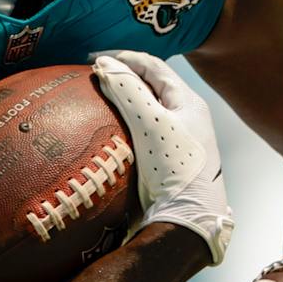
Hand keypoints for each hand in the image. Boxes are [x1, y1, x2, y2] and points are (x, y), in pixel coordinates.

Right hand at [91, 50, 234, 263]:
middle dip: (121, 78)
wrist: (185, 223)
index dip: (124, 58)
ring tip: (94, 102)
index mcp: (189, 103)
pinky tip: (103, 135)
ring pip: (144, 112)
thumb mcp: (150, 123)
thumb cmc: (173, 169)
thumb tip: (104, 64)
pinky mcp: (165, 163)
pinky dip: (121, 127)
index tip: (92, 60)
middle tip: (92, 78)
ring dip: (120, 103)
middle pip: (150, 88)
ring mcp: (176, 142)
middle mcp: (185, 120)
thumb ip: (127, 89)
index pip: (154, 66)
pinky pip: (140, 135)